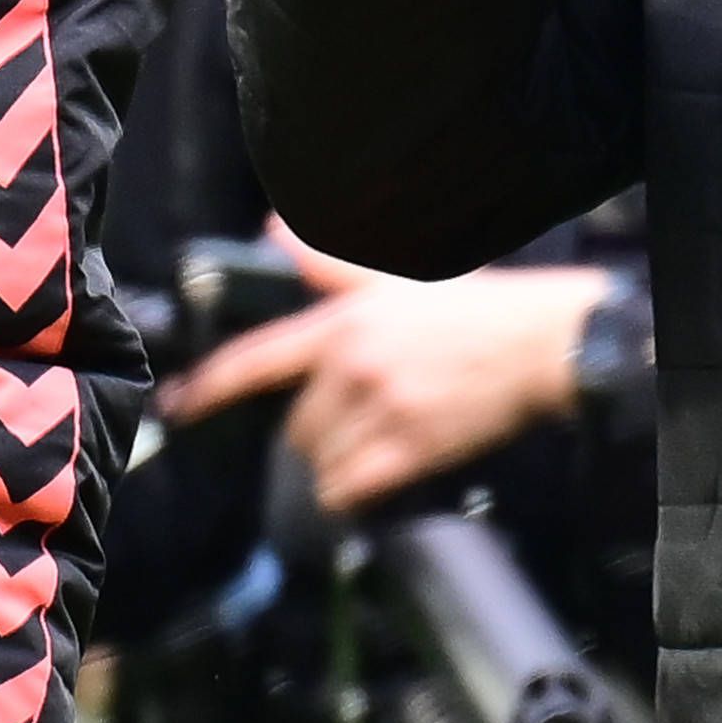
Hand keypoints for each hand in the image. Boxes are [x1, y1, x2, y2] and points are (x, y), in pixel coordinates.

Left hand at [168, 260, 616, 512]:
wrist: (542, 344)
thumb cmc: (476, 311)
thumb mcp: (398, 278)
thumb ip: (330, 264)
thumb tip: (276, 230)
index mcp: (342, 324)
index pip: (255, 359)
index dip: (209, 388)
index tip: (179, 408)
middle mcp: (351, 366)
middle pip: (294, 429)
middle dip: (317, 435)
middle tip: (359, 424)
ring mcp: (380, 409)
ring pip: (322, 463)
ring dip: (341, 466)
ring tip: (381, 444)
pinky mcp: (411, 448)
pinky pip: (352, 489)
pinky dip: (356, 492)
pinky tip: (380, 476)